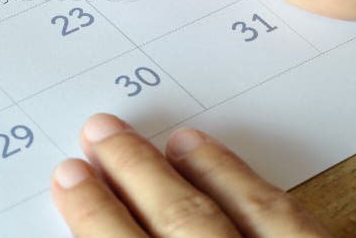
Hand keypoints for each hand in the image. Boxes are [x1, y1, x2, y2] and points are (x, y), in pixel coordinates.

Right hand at [50, 113, 327, 236]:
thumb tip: (90, 222)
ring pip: (231, 208)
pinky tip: (208, 152)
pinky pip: (286, 215)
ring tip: (151, 136)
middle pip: (175, 219)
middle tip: (98, 133)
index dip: (92, 214)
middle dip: (132, 172)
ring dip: (184, 168)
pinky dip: (243, 180)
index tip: (68, 179)